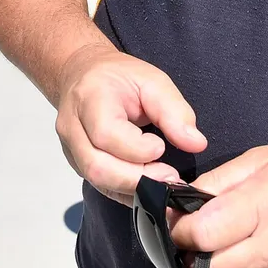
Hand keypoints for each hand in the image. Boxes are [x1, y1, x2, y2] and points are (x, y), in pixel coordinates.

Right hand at [53, 44, 206, 205]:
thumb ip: (174, 111)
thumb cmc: (117, 77)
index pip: (105, 134)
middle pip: (97, 166)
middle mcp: (73, 127)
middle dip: (138, 178)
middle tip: (169, 176)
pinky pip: (101, 187)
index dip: (136, 149)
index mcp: (89, 98)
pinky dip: (127, 192)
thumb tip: (196, 143)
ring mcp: (71, 149)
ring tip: (162, 181)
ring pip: (97, 181)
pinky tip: (149, 186)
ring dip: (134, 188)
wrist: (83, 76)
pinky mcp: (78, 164)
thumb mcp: (152, 81)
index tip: (161, 147)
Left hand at [168, 142, 267, 267]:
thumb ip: (218, 181)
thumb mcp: (262, 159)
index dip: (181, 230)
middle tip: (195, 240)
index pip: (203, 234)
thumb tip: (181, 201)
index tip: (179, 222)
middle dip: (192, 256)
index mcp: (263, 206)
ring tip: (224, 249)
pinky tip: (250, 261)